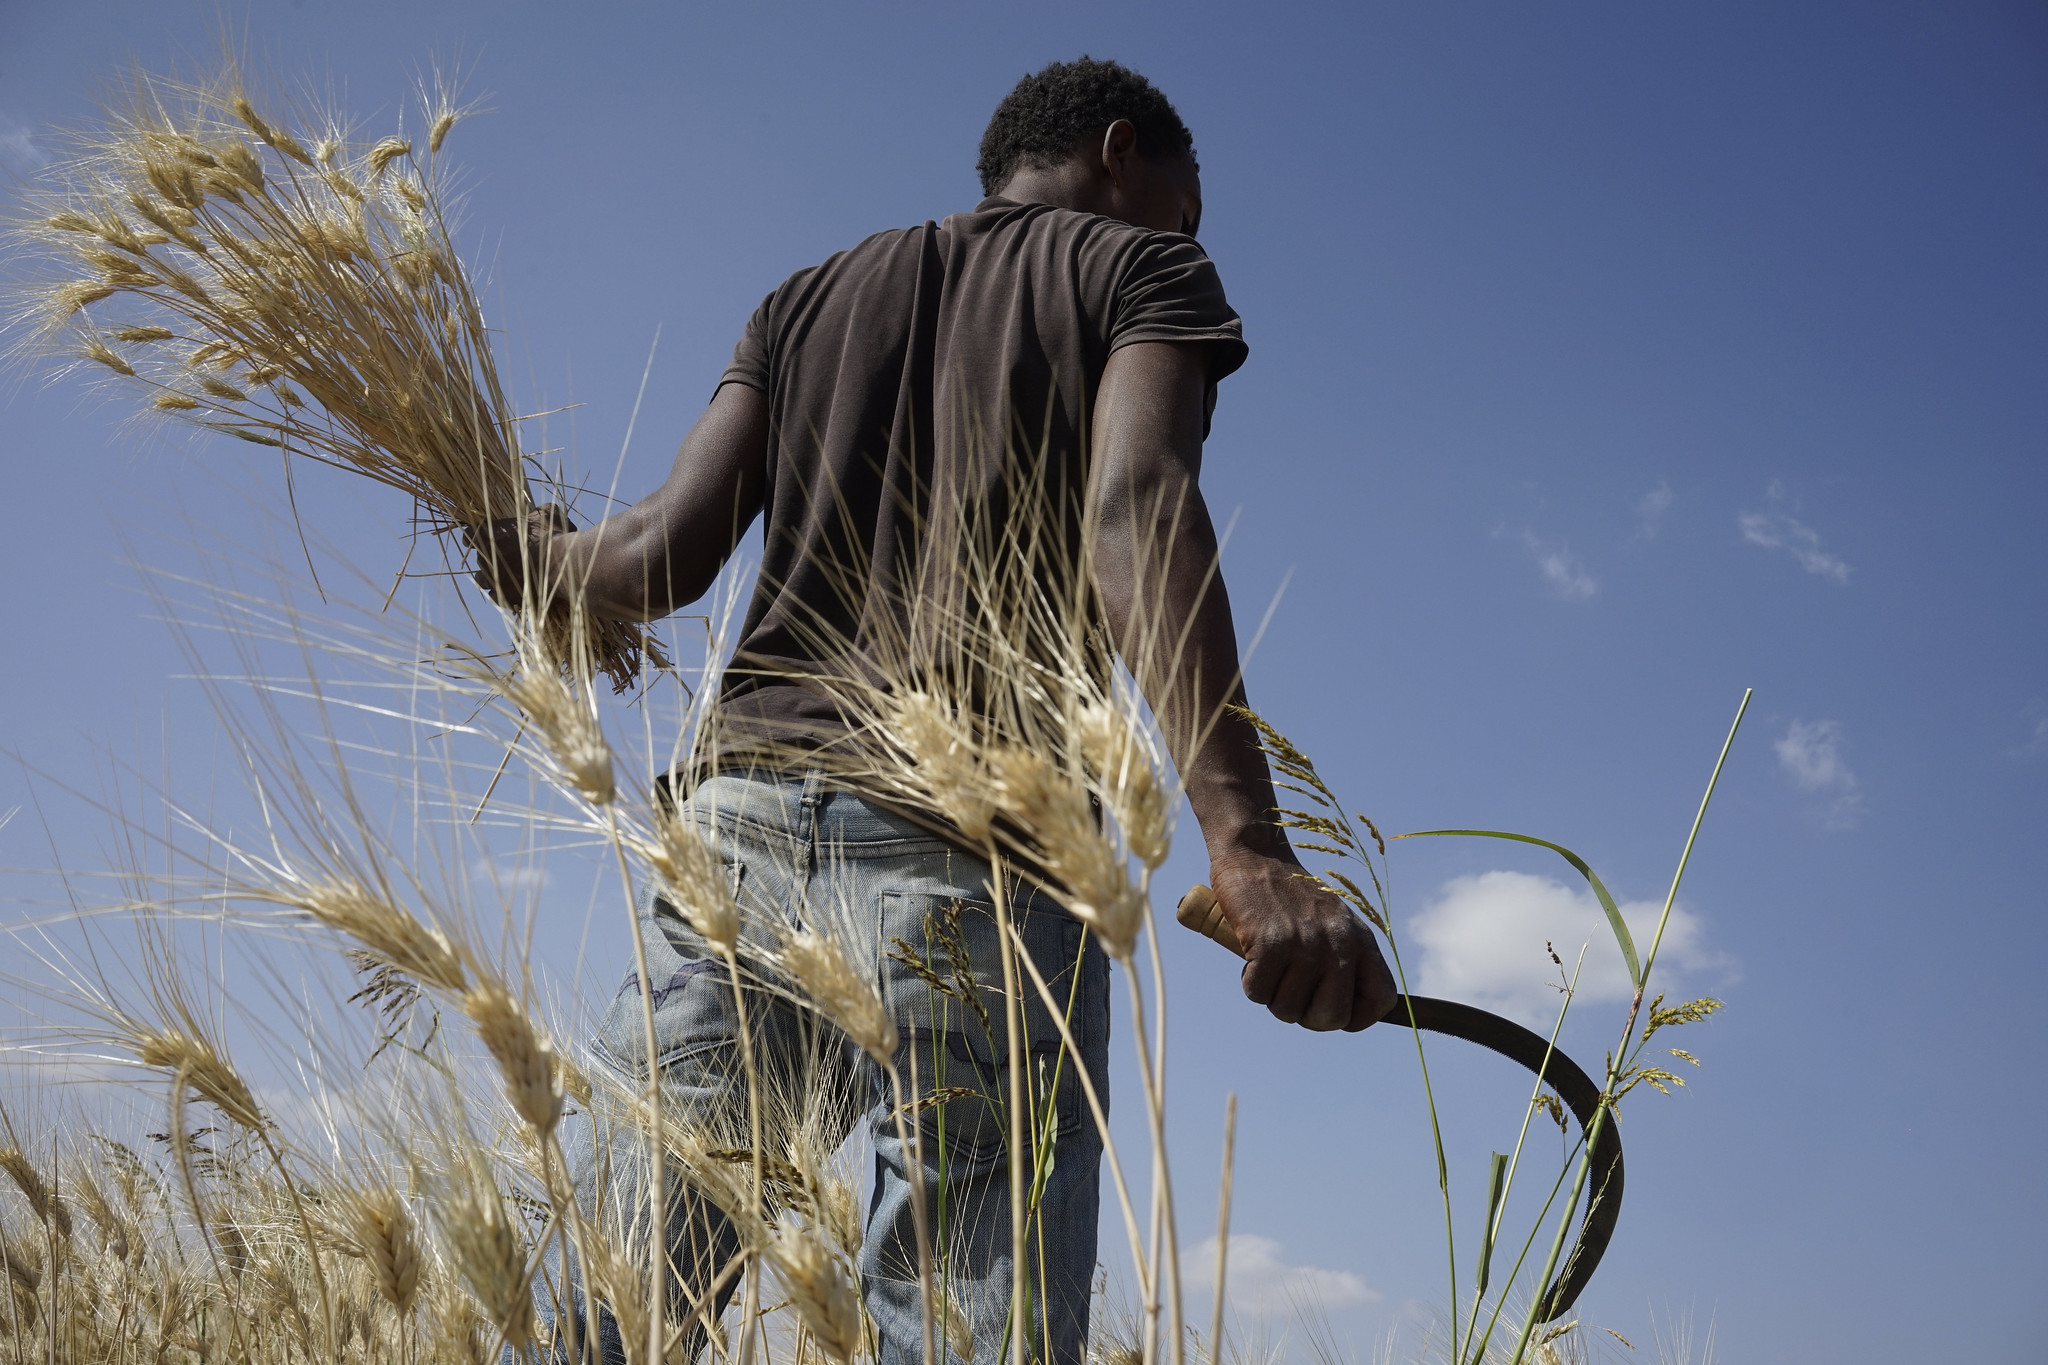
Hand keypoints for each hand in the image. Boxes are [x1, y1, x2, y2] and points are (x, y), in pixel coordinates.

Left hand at [464, 503, 574, 608]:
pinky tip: (513, 590)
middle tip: (508, 557)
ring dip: (491, 577)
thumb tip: (540, 511)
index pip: (470, 533)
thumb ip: (537, 512)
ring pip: (482, 579)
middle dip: (491, 557)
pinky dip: (502, 593)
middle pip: (479, 557)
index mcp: (488, 533)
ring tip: (505, 577)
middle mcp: (485, 557)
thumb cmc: (552, 535)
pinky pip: (495, 596)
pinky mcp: (503, 596)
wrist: (562, 564)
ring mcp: (492, 578)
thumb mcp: (548, 513)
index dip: (478, 535)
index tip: (487, 537)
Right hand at [1210, 851, 1397, 1031]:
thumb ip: (1347, 962)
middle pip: (1332, 1018)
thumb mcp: (1335, 924)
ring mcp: (1305, 943)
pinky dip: (1249, 981)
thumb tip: (1346, 1015)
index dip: (1357, 1018)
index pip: (1382, 1000)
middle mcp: (1339, 943)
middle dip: (1306, 1016)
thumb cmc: (1292, 897)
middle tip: (1291, 994)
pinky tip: (1252, 956)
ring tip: (1270, 965)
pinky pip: (1258, 993)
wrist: (1257, 854)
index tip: (1333, 1011)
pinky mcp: (1269, 943)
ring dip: (1272, 996)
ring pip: (1288, 1010)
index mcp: (1362, 940)